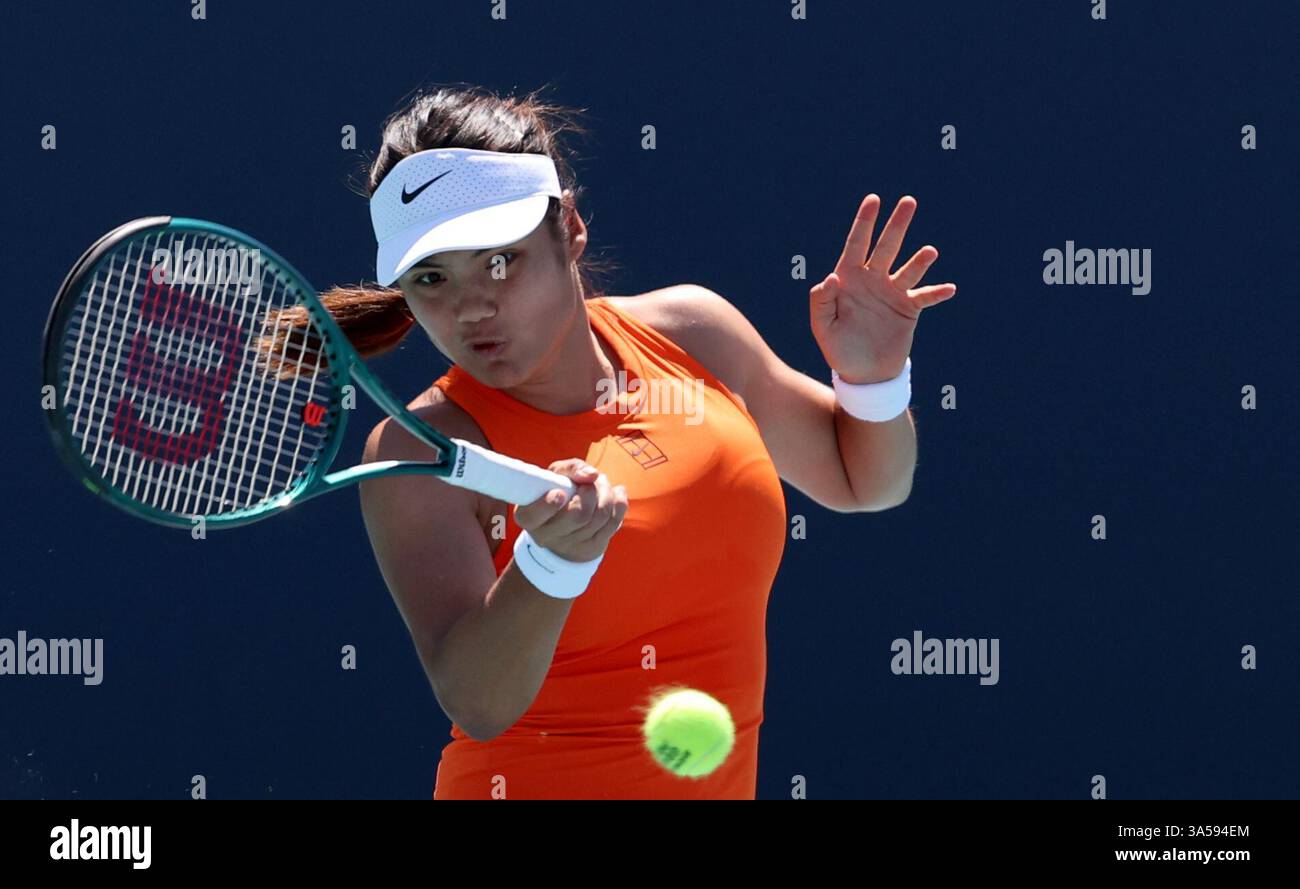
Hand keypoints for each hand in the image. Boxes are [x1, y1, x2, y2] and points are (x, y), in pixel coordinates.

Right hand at [513, 459, 627, 562]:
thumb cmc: (558, 489)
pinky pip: (613, 523)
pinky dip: (619, 503)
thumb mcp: (556, 475)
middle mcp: (546, 536)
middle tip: (590, 482)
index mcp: (529, 516)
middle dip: (590, 491)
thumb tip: (591, 475)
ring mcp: (571, 545)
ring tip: (601, 483)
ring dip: (606, 493)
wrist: (568, 521)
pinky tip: (616, 493)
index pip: (534, 516)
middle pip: (578, 515)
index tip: (559, 493)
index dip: (548, 505)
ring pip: (599, 517)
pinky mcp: (592, 547)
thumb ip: (570, 469)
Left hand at [810, 194, 956, 382]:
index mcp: (849, 278)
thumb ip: (822, 301)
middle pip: (886, 247)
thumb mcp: (822, 327)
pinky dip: (937, 293)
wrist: (863, 374)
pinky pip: (925, 297)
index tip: (874, 199)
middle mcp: (873, 279)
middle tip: (909, 201)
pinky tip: (949, 289)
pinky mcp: (909, 309)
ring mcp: (892, 292)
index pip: (856, 244)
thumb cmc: (838, 349)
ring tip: (929, 252)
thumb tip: (831, 276)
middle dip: (897, 224)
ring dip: (919, 260)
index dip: (864, 222)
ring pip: (908, 269)